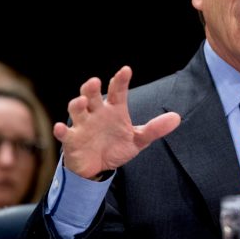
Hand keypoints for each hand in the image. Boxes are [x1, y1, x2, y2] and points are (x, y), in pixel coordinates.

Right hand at [53, 66, 180, 178]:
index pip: (118, 91)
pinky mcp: (72, 139)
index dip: (121, 80)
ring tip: (82, 101)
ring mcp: (83, 124)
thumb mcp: (138, 139)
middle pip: (92, 95)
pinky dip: (62, 130)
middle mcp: (97, 112)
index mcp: (114, 109)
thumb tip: (177, 117)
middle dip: (92, 88)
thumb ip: (155, 128)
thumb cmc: (116, 147)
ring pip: (76, 109)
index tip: (126, 70)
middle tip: (95, 82)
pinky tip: (61, 127)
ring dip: (77, 104)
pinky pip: (64, 133)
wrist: (98, 168)